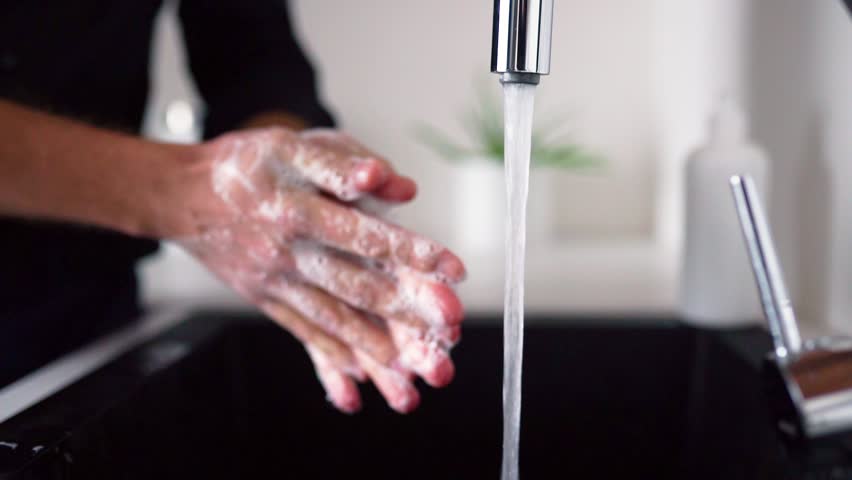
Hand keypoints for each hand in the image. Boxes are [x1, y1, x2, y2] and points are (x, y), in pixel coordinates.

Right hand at [176, 127, 465, 412]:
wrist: (182, 196)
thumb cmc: (246, 164)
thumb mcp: (293, 145)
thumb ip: (346, 162)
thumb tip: (401, 185)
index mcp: (298, 208)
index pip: (363, 234)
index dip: (410, 252)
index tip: (452, 268)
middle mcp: (288, 251)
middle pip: (355, 284)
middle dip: (405, 306)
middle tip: (449, 321)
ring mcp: (275, 282)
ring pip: (331, 317)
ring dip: (373, 342)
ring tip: (411, 366)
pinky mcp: (266, 301)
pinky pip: (302, 333)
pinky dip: (330, 356)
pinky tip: (358, 377)